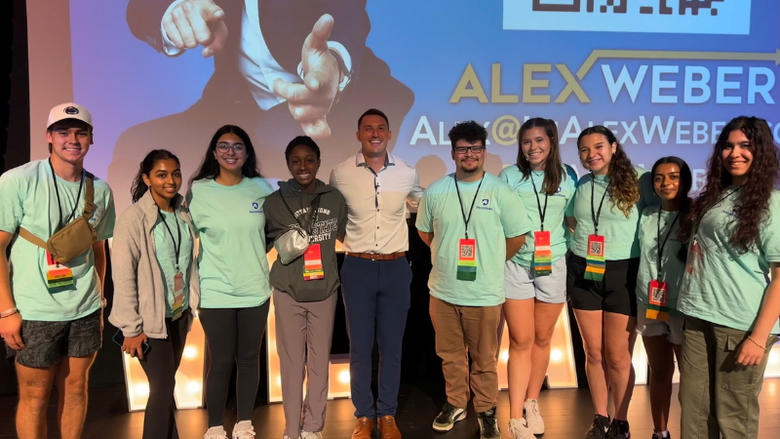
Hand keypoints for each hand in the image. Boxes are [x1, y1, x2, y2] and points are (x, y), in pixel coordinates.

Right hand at [0, 313, 23, 349]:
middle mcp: (9, 334)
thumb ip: (20, 330)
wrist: (7, 312)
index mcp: (15, 332)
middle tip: (19, 349)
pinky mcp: (0, 331)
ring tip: (14, 347)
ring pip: (7, 342)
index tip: (23, 347)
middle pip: (12, 343)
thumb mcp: (21, 323)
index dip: (21, 345)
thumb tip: (20, 335)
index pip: (18, 341)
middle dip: (16, 347)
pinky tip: (8, 342)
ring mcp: (3, 333)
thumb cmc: (16, 317)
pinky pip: (3, 338)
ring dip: (11, 345)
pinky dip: (6, 341)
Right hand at [122, 333, 148, 359]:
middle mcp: (133, 347)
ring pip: (127, 352)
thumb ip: (145, 339)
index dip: (141, 357)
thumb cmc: (139, 333)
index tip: (141, 358)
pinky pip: (123, 348)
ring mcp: (128, 346)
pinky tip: (124, 349)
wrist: (132, 330)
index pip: (140, 353)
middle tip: (133, 354)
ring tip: (129, 351)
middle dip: (133, 355)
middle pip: (132, 354)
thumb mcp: (144, 336)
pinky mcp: (124, 344)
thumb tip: (146, 341)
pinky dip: (124, 349)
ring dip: (128, 352)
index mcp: (138, 346)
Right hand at [162, 0, 227, 56]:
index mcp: (207, 7)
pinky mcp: (167, 19)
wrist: (189, 13)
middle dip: (204, 39)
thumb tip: (206, 53)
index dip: (215, 14)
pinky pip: (175, 40)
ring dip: (192, 43)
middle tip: (204, 39)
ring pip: (187, 36)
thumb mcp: (217, 32)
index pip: (211, 11)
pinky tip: (184, 39)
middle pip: (200, 29)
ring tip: (193, 37)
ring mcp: (177, 11)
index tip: (219, 15)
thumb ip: (217, 44)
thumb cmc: (207, 24)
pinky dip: (181, 44)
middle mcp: (191, 6)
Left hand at [273, 14, 339, 138]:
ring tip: (293, 95)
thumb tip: (327, 17)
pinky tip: (311, 129)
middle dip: (285, 92)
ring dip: (291, 105)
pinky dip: (315, 131)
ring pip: (298, 114)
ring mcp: (322, 109)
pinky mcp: (319, 118)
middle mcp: (324, 96)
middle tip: (279, 82)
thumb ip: (319, 33)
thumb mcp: (315, 46)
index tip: (311, 82)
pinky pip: (319, 131)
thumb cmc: (319, 61)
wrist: (330, 78)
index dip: (313, 82)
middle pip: (298, 102)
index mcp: (323, 77)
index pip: (318, 81)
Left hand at [736, 337, 765, 365]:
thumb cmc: (748, 341)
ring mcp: (755, 356)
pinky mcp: (760, 357)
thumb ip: (738, 352)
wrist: (758, 339)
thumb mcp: (741, 346)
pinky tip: (754, 361)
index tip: (736, 363)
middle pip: (745, 363)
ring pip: (750, 363)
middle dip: (742, 363)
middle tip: (742, 362)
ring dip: (748, 363)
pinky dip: (755, 363)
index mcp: (743, 352)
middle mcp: (749, 355)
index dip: (737, 362)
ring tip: (748, 361)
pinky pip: (757, 363)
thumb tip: (735, 357)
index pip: (739, 360)